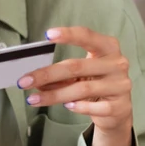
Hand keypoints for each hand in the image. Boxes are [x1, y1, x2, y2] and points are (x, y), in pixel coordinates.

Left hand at [17, 27, 133, 145]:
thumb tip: (35, 78)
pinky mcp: (119, 106)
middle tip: (24, 81)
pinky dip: (77, 107)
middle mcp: (117, 64)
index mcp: (108, 48)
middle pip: (77, 67)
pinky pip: (92, 107)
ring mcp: (120, 85)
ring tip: (33, 99)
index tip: (47, 35)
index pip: (87, 36)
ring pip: (82, 89)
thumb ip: (62, 74)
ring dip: (54, 95)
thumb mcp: (82, 74)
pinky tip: (67, 106)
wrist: (118, 110)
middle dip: (47, 74)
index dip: (68, 35)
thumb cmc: (97, 83)